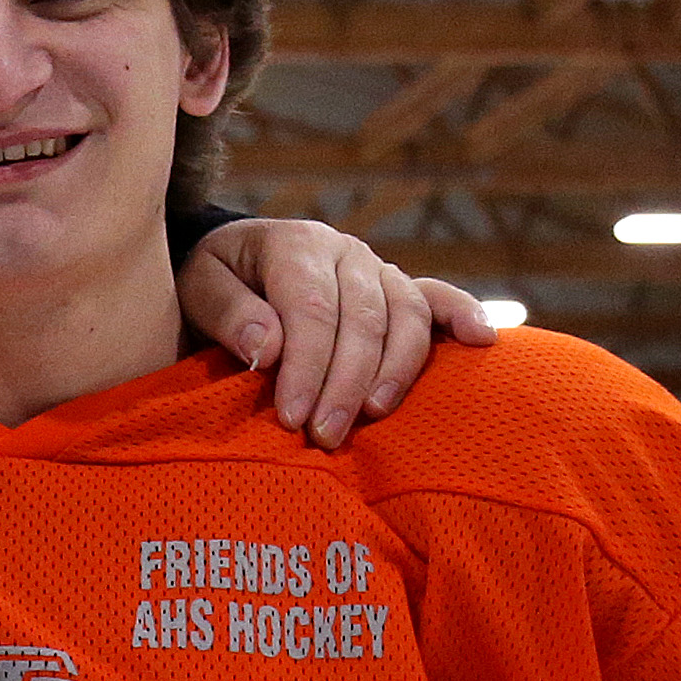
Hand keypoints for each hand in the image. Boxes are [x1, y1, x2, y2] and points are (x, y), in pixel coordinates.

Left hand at [178, 218, 502, 448]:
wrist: (233, 266)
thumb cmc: (215, 284)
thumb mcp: (197, 289)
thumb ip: (228, 313)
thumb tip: (270, 346)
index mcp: (294, 243)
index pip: (311, 309)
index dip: (307, 366)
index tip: (294, 418)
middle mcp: (344, 252)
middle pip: (362, 318)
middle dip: (344, 382)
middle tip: (325, 437)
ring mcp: (378, 269)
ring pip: (404, 315)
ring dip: (395, 370)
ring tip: (374, 414)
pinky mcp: (398, 289)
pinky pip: (438, 299)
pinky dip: (463, 316)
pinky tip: (483, 341)